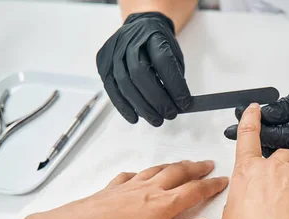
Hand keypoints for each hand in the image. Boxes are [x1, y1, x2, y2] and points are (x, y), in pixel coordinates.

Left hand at [0, 161, 226, 218]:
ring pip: (157, 170)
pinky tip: (139, 175)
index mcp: (163, 203)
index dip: (212, 185)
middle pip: (178, 173)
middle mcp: (149, 189)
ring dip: (174, 166)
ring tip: (183, 165)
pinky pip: (131, 175)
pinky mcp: (111, 189)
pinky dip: (142, 173)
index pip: (195, 190)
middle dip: (196, 168)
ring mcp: (129, 187)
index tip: (224, 180)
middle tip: (208, 165)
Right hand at [97, 12, 190, 126]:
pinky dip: (123, 106)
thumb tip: (179, 105)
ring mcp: (113, 51)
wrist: (139, 28)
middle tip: (170, 114)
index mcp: (152, 34)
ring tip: (157, 120)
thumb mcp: (173, 53)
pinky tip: (135, 118)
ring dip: (141, 107)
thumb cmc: (158, 45)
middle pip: (140, 73)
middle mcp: (129, 40)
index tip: (185, 103)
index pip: (163, 61)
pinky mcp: (103, 64)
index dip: (175, 85)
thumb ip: (175, 77)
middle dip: (157, 99)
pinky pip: (111, 88)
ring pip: (124, 83)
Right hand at [221, 104, 288, 218]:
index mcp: (247, 171)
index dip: (252, 120)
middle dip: (285, 167)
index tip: (255, 109)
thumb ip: (238, 204)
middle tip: (285, 187)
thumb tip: (243, 206)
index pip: (248, 137)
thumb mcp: (230, 218)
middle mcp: (272, 167)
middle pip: (283, 154)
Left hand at [224, 49, 288, 157]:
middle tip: (230, 126)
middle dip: (253, 135)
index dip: (253, 132)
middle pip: (276, 144)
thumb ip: (288, 107)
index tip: (232, 128)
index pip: (278, 138)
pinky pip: (287, 135)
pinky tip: (260, 122)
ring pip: (280, 142)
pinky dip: (273, 130)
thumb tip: (266, 115)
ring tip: (240, 122)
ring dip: (262, 133)